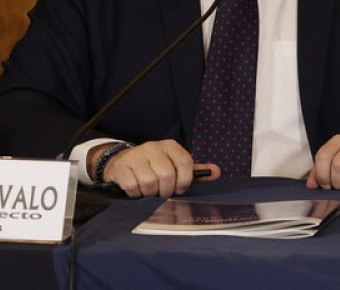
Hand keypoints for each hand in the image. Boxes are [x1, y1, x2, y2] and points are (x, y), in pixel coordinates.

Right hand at [91, 139, 219, 197]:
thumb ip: (195, 170)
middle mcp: (153, 147)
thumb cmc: (154, 166)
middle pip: (167, 175)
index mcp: (170, 146)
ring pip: (150, 183)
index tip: (180, 188)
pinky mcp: (122, 167)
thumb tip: (217, 172)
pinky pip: (133, 187)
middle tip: (163, 192)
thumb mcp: (174, 164)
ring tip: (150, 191)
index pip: (185, 163)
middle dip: (166, 190)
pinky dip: (137, 194)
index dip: (185, 181)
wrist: (123, 161)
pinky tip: (137, 190)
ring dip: (151, 193)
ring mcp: (136, 156)